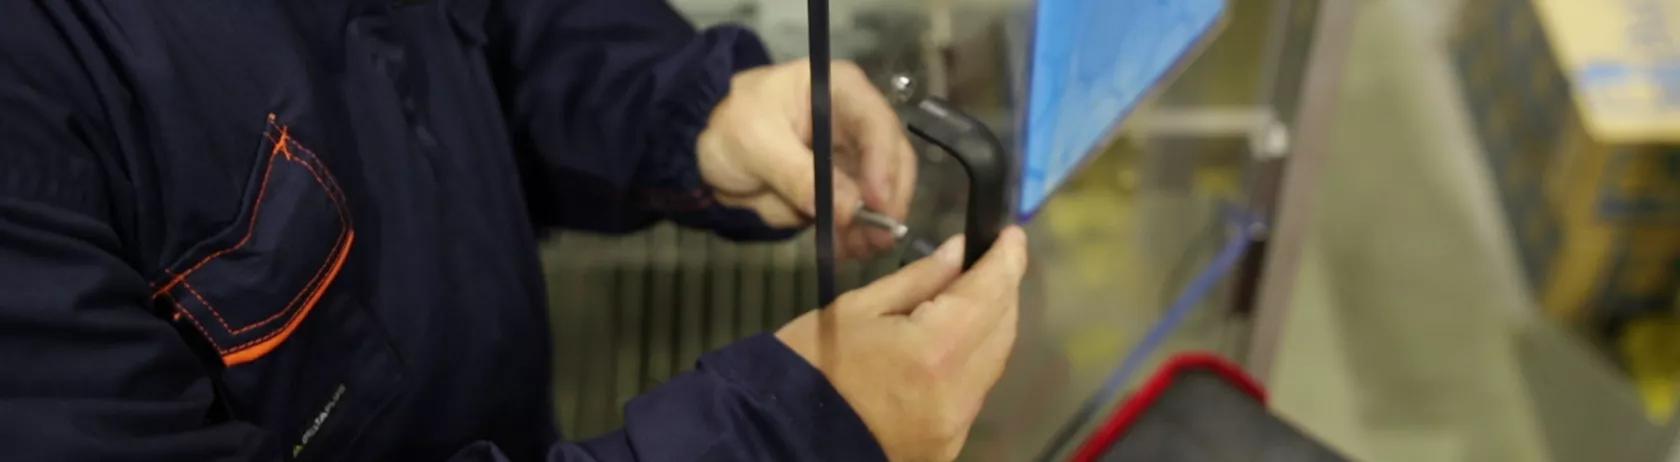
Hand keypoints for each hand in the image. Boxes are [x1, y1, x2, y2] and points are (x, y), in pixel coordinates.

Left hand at [697, 59, 915, 258]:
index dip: (884, 165)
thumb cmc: (730, 126)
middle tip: (878, 239)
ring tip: (859, 252)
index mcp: (840, 90)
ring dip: (873, 225)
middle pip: (891, 161)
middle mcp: (856, 121)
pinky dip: (853, 234)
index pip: (877, 124)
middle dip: (887, 202)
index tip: (878, 205)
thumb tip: (849, 209)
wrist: (706, 147)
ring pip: (879, 194)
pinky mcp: (841, 188)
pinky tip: (843, 252)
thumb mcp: (757, 145)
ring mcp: (851, 157)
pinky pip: (856, 214)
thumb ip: (800, 176)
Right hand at [776, 226, 1028, 460]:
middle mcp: (959, 391)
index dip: (1007, 259)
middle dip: (1003, 289)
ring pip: (994, 361)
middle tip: (992, 258)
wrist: (783, 438)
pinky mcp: (948, 444)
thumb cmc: (810, 365)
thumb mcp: (857, 308)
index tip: (1011, 234)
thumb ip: (918, 280)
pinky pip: (974, 391)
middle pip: (1003, 328)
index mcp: (935, 350)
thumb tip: (959, 252)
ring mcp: (956, 423)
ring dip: (991, 324)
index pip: (991, 293)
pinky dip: (973, 359)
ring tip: (974, 294)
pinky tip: (956, 340)